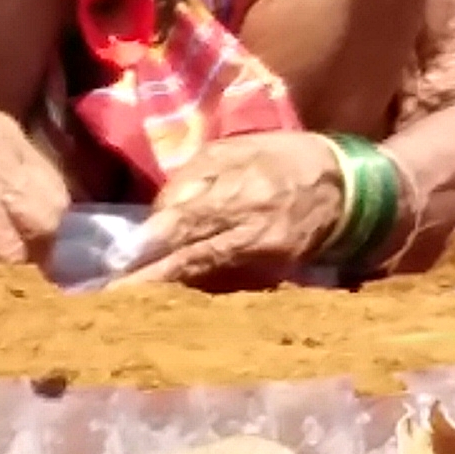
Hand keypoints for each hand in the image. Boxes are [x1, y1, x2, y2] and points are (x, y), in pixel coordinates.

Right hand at [0, 111, 70, 268]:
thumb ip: (7, 183)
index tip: (37, 253)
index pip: (55, 192)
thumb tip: (46, 233)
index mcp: (2, 133)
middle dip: (35, 253)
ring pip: (11, 247)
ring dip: (2, 274)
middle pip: (45, 217)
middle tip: (18, 273)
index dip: (49, 230)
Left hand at [121, 133, 345, 289]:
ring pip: (204, 280)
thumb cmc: (285, 158)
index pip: (185, 224)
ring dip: (164, 293)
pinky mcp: (271, 278)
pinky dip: (194, 294)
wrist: (348, 191)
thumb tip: (158, 213)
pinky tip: (165, 304)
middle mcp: (249, 233)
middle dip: (146, 281)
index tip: (114, 263)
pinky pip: (225, 286)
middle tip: (106, 299)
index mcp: (239, 193)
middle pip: (189, 261)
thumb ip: (194, 178)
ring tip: (124, 305)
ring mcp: (262, 262)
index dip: (149, 245)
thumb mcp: (237, 148)